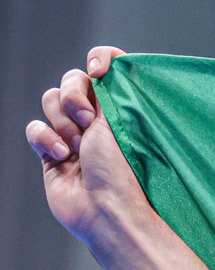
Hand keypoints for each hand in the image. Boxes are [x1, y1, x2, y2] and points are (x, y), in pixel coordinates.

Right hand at [23, 46, 146, 245]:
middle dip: (74, 96)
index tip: (99, 70)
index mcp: (120, 106)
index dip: (99, 59)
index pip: (105, 65)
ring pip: (50, 101)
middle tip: (88, 122)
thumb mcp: (124, 121)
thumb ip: (115, 89)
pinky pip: (35, 129)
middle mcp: (97, 117)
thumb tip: (107, 60)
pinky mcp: (51, 152)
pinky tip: (62, 157)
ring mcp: (72, 134)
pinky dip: (45, 139)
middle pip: (70, 80)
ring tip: (78, 149)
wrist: (105, 209)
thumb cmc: (123, 170)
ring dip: (62, 123)